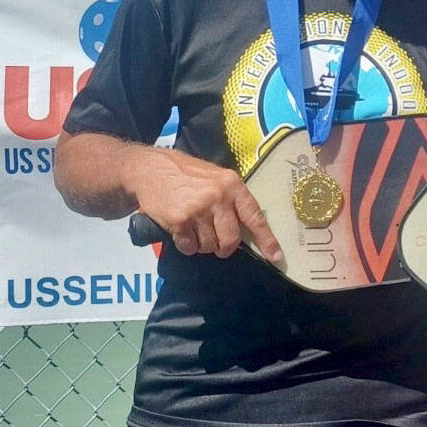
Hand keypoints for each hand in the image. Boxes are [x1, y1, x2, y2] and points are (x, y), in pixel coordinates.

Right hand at [133, 147, 282, 263]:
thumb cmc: (186, 174)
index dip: (266, 239)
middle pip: (231, 240)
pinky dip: (187, 246)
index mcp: (232, 185)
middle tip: (218, 244)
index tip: (275, 257)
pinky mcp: (179, 221)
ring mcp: (198, 210)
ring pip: (210, 246)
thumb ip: (231, 199)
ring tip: (195, 229)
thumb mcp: (215, 177)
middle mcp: (218, 197)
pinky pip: (190, 248)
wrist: (151, 169)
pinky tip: (182, 231)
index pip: (255, 216)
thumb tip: (246, 230)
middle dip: (225, 248)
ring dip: (203, 245)